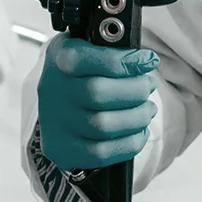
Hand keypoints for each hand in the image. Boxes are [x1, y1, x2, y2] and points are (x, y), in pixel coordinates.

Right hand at [38, 35, 159, 170]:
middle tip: (148, 87)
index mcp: (60, 57)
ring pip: (102, 125)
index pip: (88, 59)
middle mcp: (53, 89)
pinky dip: (129, 143)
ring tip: (147, 109)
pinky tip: (139, 131)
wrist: (59, 105)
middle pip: (97, 93)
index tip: (147, 61)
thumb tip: (146, 61)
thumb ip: (115, 50)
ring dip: (137, 118)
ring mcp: (55, 122)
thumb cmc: (83, 74)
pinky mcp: (61, 148)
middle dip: (135, 91)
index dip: (124, 62)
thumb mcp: (93, 49)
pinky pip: (100, 152)